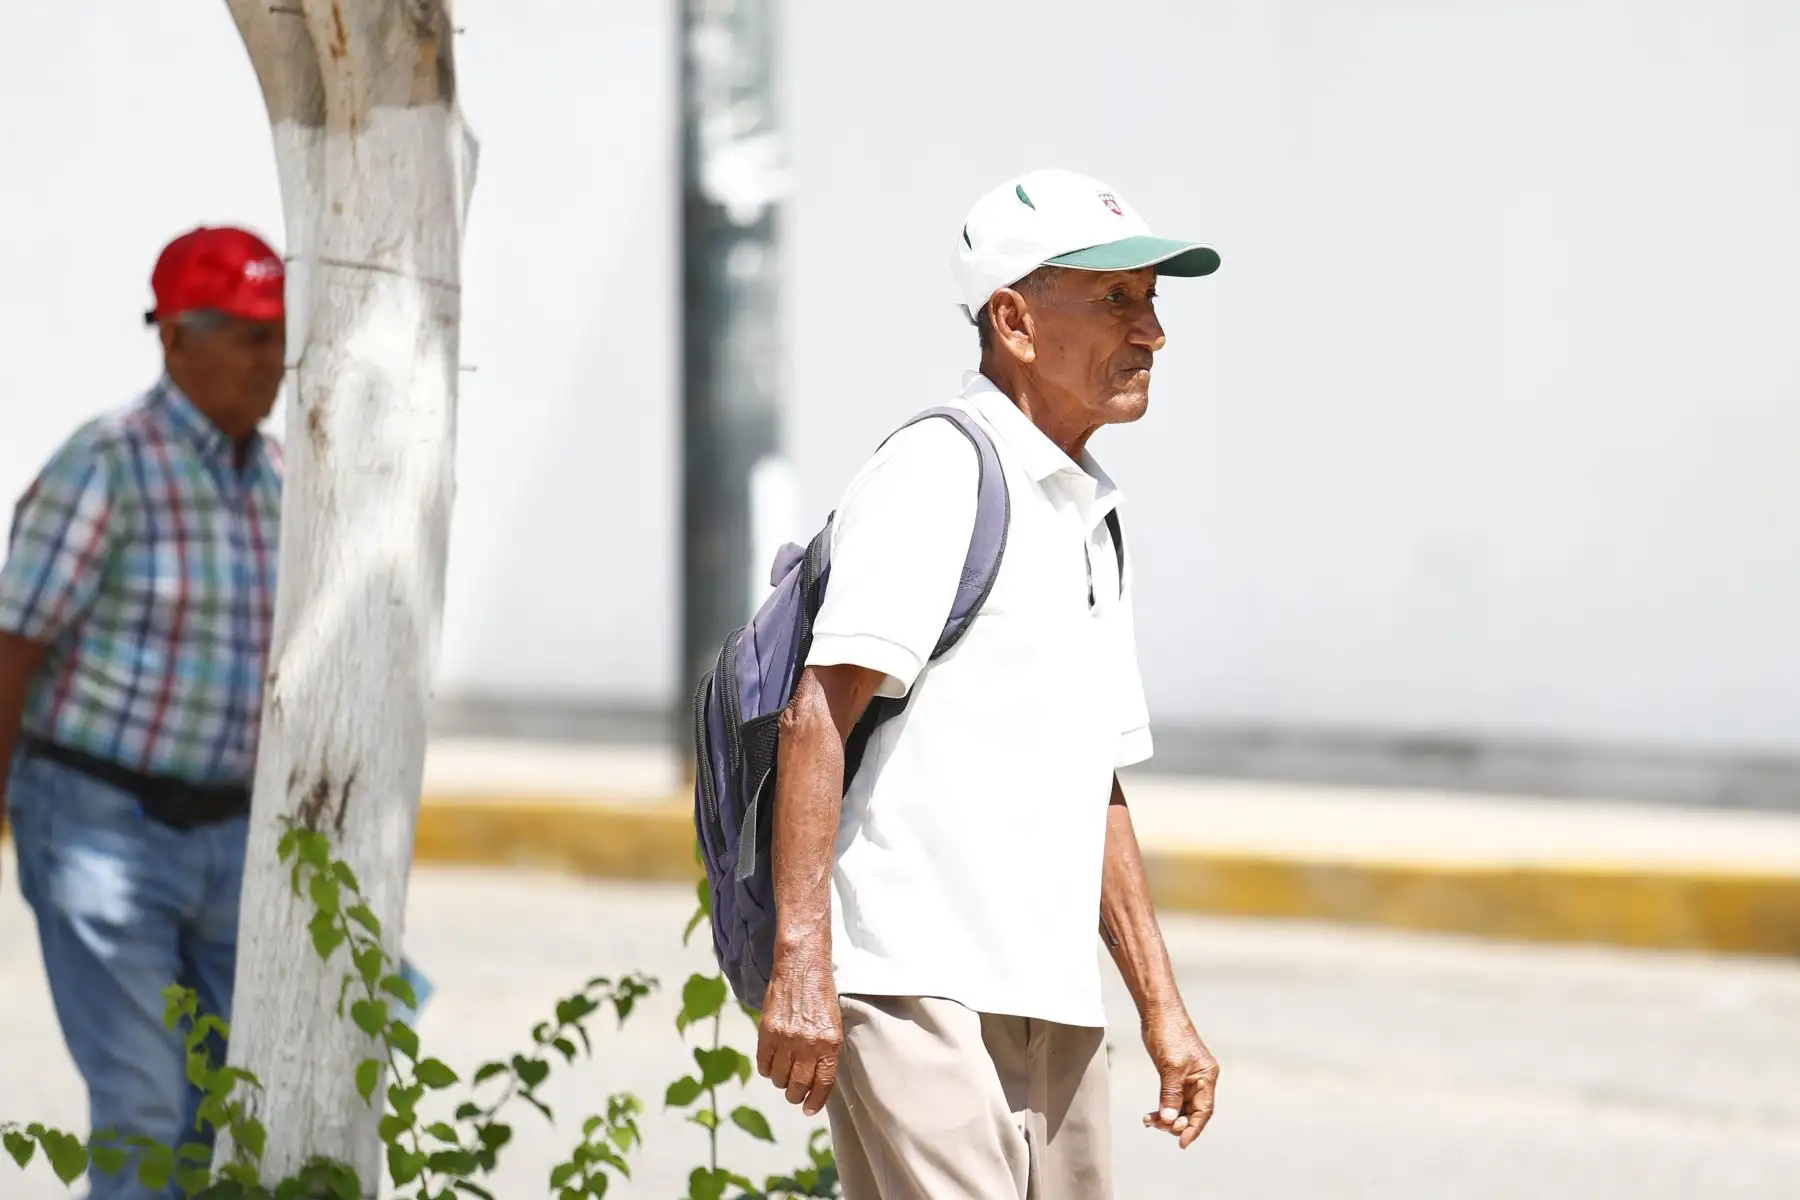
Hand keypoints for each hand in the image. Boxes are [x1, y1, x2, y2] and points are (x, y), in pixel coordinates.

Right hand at [755, 949, 842, 1116]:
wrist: (802, 967)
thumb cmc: (822, 996)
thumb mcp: (834, 1025)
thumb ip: (826, 1053)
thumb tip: (817, 1083)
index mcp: (830, 1044)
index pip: (822, 1085)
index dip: (815, 1102)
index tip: (809, 1109)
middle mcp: (809, 1045)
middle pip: (798, 1087)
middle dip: (796, 1095)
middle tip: (795, 1093)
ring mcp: (786, 1039)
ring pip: (779, 1079)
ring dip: (781, 1082)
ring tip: (784, 1073)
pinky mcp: (767, 1033)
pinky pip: (764, 1065)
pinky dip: (767, 1069)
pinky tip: (772, 1063)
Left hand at [1140, 1006, 1218, 1147]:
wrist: (1158, 1011)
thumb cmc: (1169, 1034)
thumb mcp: (1171, 1067)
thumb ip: (1171, 1095)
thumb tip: (1170, 1121)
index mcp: (1207, 1077)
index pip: (1204, 1111)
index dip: (1193, 1128)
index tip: (1181, 1143)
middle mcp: (1200, 1079)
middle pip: (1192, 1111)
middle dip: (1176, 1123)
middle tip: (1158, 1126)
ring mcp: (1187, 1077)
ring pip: (1180, 1107)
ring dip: (1167, 1117)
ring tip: (1149, 1120)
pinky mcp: (1174, 1074)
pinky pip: (1171, 1098)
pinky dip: (1163, 1108)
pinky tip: (1151, 1115)